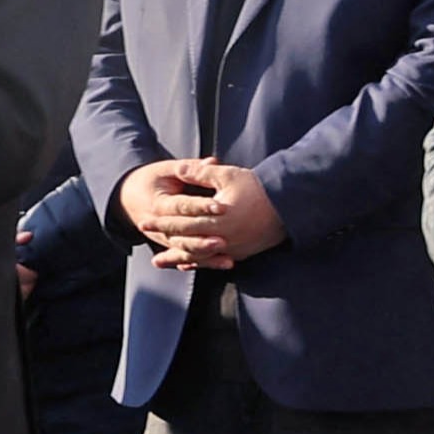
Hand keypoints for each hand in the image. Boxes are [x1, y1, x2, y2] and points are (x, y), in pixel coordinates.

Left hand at [122, 157, 287, 271]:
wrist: (290, 206)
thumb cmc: (259, 188)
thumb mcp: (229, 175)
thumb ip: (201, 173)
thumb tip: (178, 169)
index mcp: (216, 217)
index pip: (182, 220)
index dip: (161, 220)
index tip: (144, 219)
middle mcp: (221, 237)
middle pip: (185, 238)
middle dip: (163, 235)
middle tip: (143, 232)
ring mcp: (231, 248)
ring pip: (197, 256)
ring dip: (175, 257)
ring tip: (158, 261)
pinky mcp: (239, 253)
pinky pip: (213, 261)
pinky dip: (197, 263)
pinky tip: (185, 264)